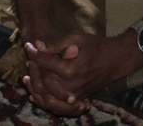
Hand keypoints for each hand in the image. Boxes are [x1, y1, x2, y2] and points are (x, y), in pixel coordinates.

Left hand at [23, 30, 141, 112]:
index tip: (28, 45)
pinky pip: (57, 105)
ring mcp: (75, 94)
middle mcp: (71, 85)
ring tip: (26, 78)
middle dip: (33, 70)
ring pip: (48, 97)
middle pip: (42, 82)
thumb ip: (57, 43)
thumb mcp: (77, 37)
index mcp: (70, 69)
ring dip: (35, 88)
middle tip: (28, 60)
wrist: (115, 61)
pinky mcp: (78, 98)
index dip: (34, 53)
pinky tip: (35, 94)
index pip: (44, 62)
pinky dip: (44, 100)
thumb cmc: (96, 46)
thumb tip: (38, 45)